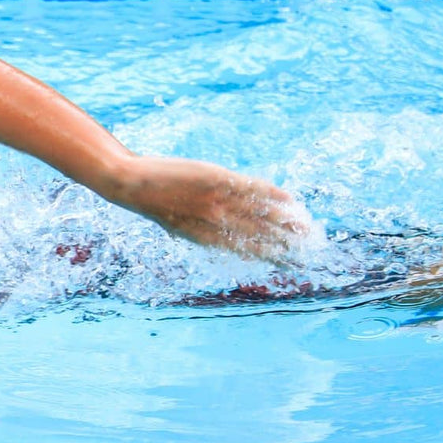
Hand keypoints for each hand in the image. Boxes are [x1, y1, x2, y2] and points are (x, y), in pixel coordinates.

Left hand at [109, 156, 316, 265]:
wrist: (132, 185)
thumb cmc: (155, 205)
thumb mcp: (180, 227)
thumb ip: (206, 233)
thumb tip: (227, 240)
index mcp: (208, 239)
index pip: (248, 252)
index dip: (273, 258)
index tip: (293, 264)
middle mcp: (216, 223)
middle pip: (261, 236)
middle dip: (288, 243)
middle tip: (310, 248)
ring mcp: (217, 200)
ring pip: (261, 213)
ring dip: (287, 220)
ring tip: (307, 226)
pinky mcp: (215, 178)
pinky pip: (250, 188)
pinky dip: (271, 194)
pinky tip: (288, 199)